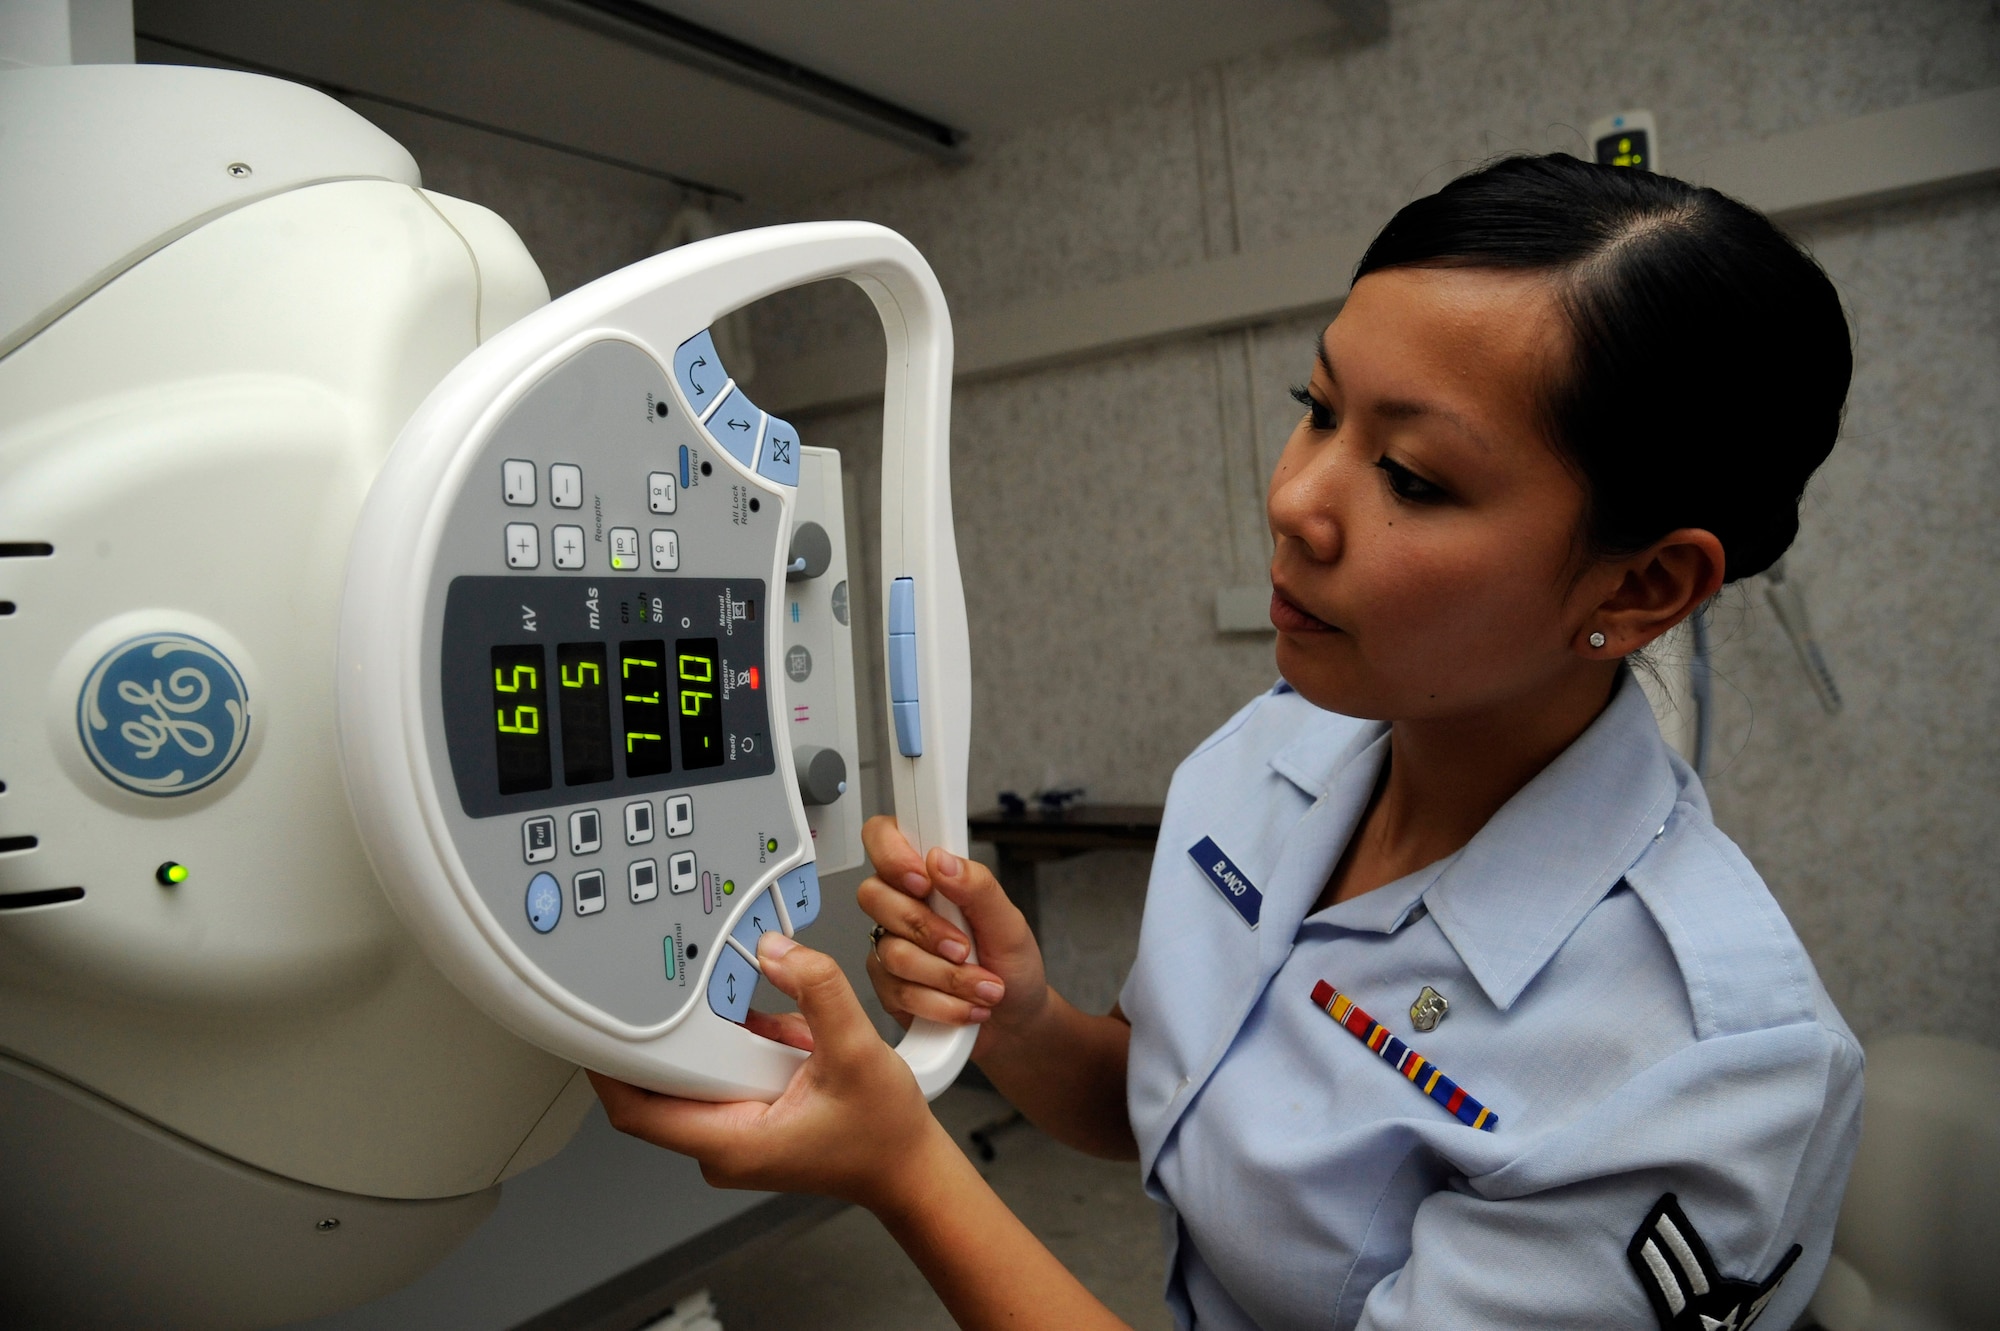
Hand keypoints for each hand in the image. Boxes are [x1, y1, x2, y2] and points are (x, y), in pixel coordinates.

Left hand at [591, 933, 951, 1213]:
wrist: (907, 1166)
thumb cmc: (882, 1135)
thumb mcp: (856, 1052)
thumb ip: (819, 992)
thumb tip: (778, 951)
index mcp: (730, 1142)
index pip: (636, 1110)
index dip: (608, 1068)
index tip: (595, 1024)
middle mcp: (721, 1143)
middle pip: (662, 1082)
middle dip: (683, 1033)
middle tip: (699, 992)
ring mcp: (733, 1132)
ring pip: (699, 1071)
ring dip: (727, 1038)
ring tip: (775, 1032)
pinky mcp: (748, 1118)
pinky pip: (726, 1072)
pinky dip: (749, 1045)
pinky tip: (788, 1040)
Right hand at [859, 816, 1048, 1058]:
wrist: (1015, 1021)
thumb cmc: (1011, 963)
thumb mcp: (1009, 922)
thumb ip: (977, 886)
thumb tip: (941, 859)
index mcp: (928, 875)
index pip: (883, 836)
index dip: (891, 853)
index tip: (923, 881)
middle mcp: (900, 905)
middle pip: (874, 896)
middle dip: (927, 929)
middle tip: (966, 948)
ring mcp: (889, 945)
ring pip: (892, 952)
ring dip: (947, 976)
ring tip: (984, 986)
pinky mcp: (888, 986)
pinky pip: (899, 991)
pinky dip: (942, 1003)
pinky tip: (966, 1006)